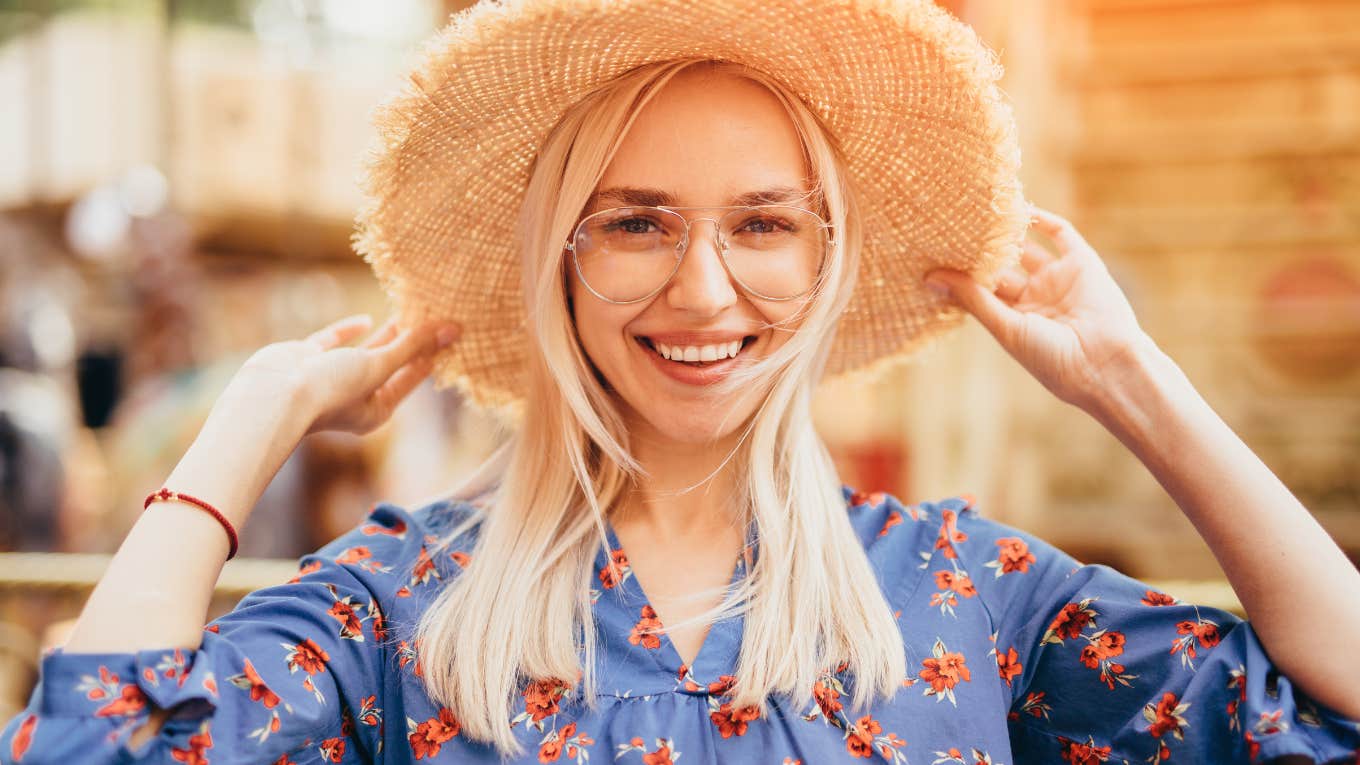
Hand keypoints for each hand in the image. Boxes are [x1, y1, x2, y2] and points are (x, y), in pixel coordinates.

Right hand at [233, 314, 458, 436]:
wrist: (272, 394)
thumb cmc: (330, 389)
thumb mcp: (379, 366)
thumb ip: (412, 346)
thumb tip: (452, 330)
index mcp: (377, 409)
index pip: (412, 377)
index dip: (431, 353)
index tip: (450, 330)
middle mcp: (355, 397)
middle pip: (390, 364)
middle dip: (410, 341)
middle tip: (431, 314)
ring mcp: (329, 378)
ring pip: (364, 352)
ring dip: (385, 334)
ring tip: (407, 311)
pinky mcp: (307, 361)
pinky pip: (333, 344)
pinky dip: (349, 333)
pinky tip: (366, 321)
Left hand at [922, 206, 1149, 410]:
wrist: (1105, 363)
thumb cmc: (1050, 357)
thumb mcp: (1005, 327)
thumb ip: (972, 298)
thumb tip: (930, 277)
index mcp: (1014, 319)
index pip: (982, 290)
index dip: (961, 273)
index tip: (934, 253)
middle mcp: (1035, 298)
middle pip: (1002, 267)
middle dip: (981, 251)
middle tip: (952, 226)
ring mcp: (1058, 280)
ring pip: (1028, 248)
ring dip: (1008, 232)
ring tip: (981, 211)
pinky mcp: (1082, 263)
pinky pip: (1060, 234)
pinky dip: (1042, 219)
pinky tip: (1020, 208)